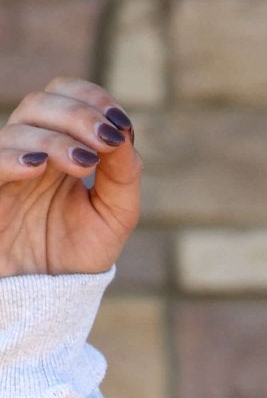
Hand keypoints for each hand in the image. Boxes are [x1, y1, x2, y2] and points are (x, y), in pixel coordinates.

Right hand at [0, 76, 140, 279]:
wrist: (45, 300)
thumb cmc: (75, 256)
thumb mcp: (114, 218)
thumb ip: (123, 177)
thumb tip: (124, 134)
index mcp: (59, 146)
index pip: (67, 97)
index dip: (91, 98)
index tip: (120, 123)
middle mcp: (29, 149)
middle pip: (42, 103)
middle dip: (78, 114)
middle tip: (106, 138)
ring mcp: (6, 169)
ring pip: (20, 128)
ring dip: (55, 139)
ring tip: (83, 164)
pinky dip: (13, 158)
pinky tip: (38, 168)